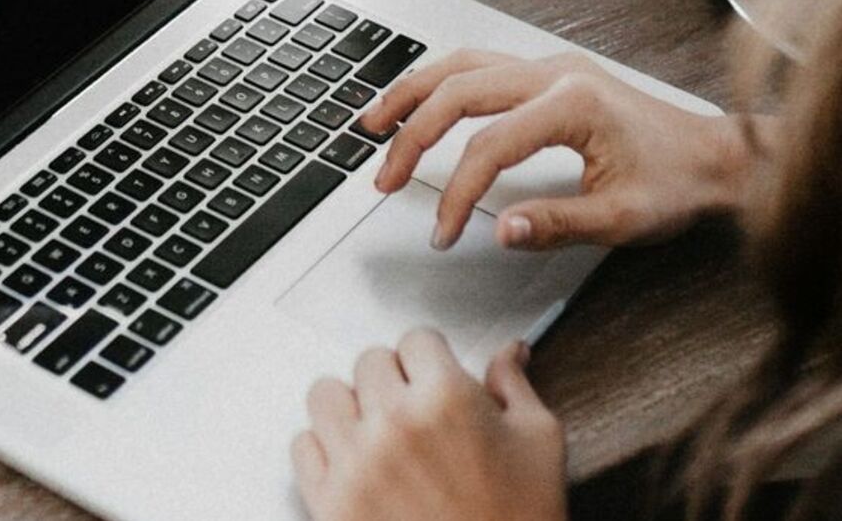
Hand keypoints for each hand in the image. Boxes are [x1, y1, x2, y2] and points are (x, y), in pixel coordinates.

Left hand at [293, 330, 566, 520]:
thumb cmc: (521, 518)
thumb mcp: (538, 442)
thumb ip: (514, 387)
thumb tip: (509, 352)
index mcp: (447, 398)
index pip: (416, 339)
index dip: (431, 358)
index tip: (435, 376)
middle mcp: (394, 422)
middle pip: (369, 361)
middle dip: (393, 379)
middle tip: (414, 410)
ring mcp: (356, 462)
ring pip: (325, 395)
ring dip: (351, 407)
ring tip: (377, 430)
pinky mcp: (330, 501)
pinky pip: (302, 446)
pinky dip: (324, 450)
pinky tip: (355, 463)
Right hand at [360, 49, 750, 250]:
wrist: (717, 156)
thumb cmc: (679, 183)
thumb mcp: (623, 218)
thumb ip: (558, 224)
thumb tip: (501, 229)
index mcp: (574, 104)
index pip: (489, 146)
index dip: (457, 193)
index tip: (443, 232)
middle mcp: (557, 73)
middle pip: (459, 91)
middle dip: (412, 136)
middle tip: (384, 179)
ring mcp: (552, 67)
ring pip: (462, 64)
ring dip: (414, 93)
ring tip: (374, 124)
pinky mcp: (551, 74)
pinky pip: (480, 65)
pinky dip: (441, 84)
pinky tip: (420, 103)